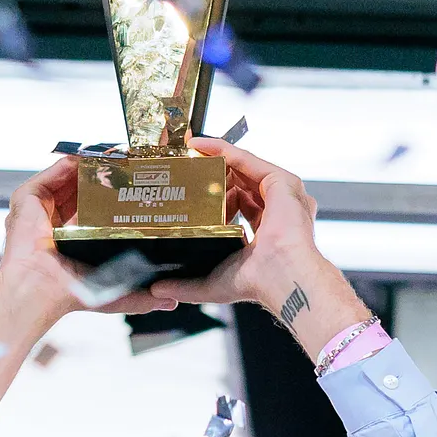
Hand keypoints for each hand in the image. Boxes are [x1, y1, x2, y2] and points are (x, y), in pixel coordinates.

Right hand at [0, 155, 178, 343]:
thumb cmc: (72, 294)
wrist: (42, 289)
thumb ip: (143, 297)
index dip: (115, 199)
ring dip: (93, 165)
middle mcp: (55, 222)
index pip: (95, 212)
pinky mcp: (28, 197)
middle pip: (82, 190)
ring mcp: (40, 209)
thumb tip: (171, 302)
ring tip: (117, 155)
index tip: (137, 187)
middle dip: (106, 177)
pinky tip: (94, 155)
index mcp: (72, 241)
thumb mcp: (116, 295)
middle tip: (130, 165)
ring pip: (70, 177)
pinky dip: (73, 160)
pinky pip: (54, 172)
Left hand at [152, 139, 369, 361]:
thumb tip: (156, 290)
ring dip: (213, 158)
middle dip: (211, 173)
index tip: (193, 194)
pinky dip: (222, 149)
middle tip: (185, 167)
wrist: (277, 276)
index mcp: (266, 231)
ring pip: (242, 167)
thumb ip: (183, 285)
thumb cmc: (255, 283)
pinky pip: (246, 158)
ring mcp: (280, 194)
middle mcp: (276, 210)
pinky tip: (201, 146)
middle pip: (239, 182)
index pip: (239, 205)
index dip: (215, 198)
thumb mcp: (210, 284)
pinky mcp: (280, 180)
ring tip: (188, 153)